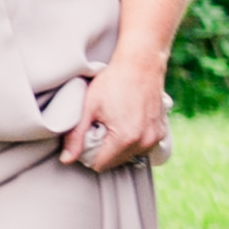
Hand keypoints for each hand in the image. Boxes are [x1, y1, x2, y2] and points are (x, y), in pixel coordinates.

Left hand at [66, 49, 172, 172]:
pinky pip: (142, 147)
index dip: (88, 154)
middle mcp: (145, 142)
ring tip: (113, 124)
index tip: (86, 136)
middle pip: (116, 162)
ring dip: (119, 147)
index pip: (101, 164)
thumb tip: (66, 160)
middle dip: (105, 150)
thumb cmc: (113, 82)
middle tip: (100, 127)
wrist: (141, 63)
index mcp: (125, 138)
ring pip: (130, 156)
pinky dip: (133, 140)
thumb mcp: (88, 107)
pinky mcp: (161, 131)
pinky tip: (127, 122)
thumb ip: (76, 136)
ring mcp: (156, 137)